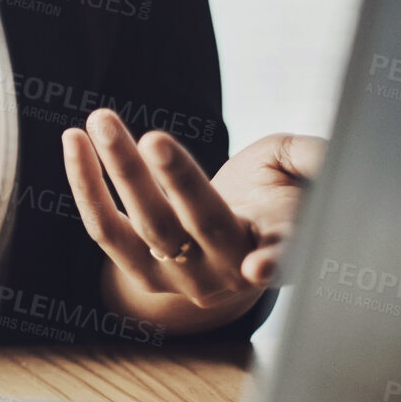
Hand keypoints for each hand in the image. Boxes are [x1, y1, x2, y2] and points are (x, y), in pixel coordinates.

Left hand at [62, 109, 324, 333]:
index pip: (282, 253)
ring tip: (101, 122)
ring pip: (140, 229)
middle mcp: (226, 274)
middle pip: (195, 228)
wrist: (236, 241)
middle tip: (152, 137)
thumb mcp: (303, 168)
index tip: (261, 265)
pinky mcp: (138, 271)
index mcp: (280, 249)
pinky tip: (74, 141)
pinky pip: (104, 229)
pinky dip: (86, 185)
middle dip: (174, 181)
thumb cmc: (278, 192)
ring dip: (116, 172)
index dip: (275, 260)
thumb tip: (326, 152)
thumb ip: (315, 158)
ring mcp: (178, 279)